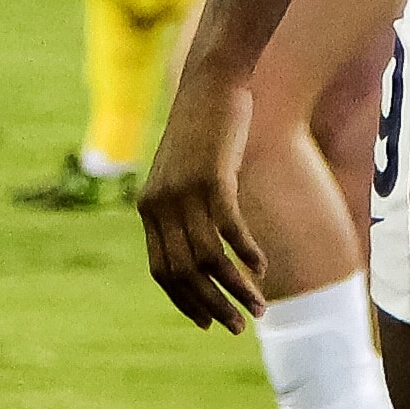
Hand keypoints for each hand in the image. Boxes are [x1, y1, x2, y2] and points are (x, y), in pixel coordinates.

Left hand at [136, 67, 272, 328]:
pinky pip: (229, 229)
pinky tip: (260, 267)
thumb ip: (186, 208)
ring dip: (236, 288)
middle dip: (213, 305)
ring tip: (259, 308)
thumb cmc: (203, 129)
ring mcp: (185, 192)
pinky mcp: (212, 178)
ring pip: (209, 258)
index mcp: (149, 208)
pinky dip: (246, 254)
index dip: (184, 302)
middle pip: (184, 272)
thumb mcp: (185, 173)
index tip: (208, 323)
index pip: (161, 272)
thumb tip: (203, 251)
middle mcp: (161, 204)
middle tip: (239, 326)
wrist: (210, 82)